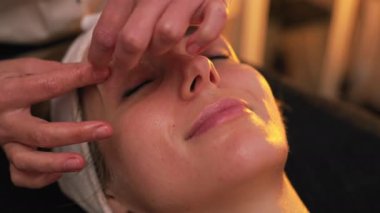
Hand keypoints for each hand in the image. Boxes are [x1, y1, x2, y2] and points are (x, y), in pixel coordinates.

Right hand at [0, 58, 111, 187]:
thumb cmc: (4, 80)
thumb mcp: (22, 68)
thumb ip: (54, 70)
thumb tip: (91, 68)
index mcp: (9, 93)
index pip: (47, 86)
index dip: (77, 79)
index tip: (103, 75)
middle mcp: (6, 121)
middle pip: (41, 132)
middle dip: (76, 133)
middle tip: (105, 129)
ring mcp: (6, 142)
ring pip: (27, 160)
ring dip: (56, 163)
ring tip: (81, 163)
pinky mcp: (8, 155)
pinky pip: (20, 175)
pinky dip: (39, 178)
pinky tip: (59, 173)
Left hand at [88, 0, 228, 70]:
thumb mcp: (135, 1)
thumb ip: (118, 22)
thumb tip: (97, 63)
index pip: (108, 27)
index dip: (99, 54)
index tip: (98, 69)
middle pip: (133, 37)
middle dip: (125, 59)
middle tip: (123, 68)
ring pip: (167, 33)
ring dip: (160, 48)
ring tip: (159, 49)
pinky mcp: (216, 1)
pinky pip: (211, 24)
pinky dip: (201, 40)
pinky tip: (191, 47)